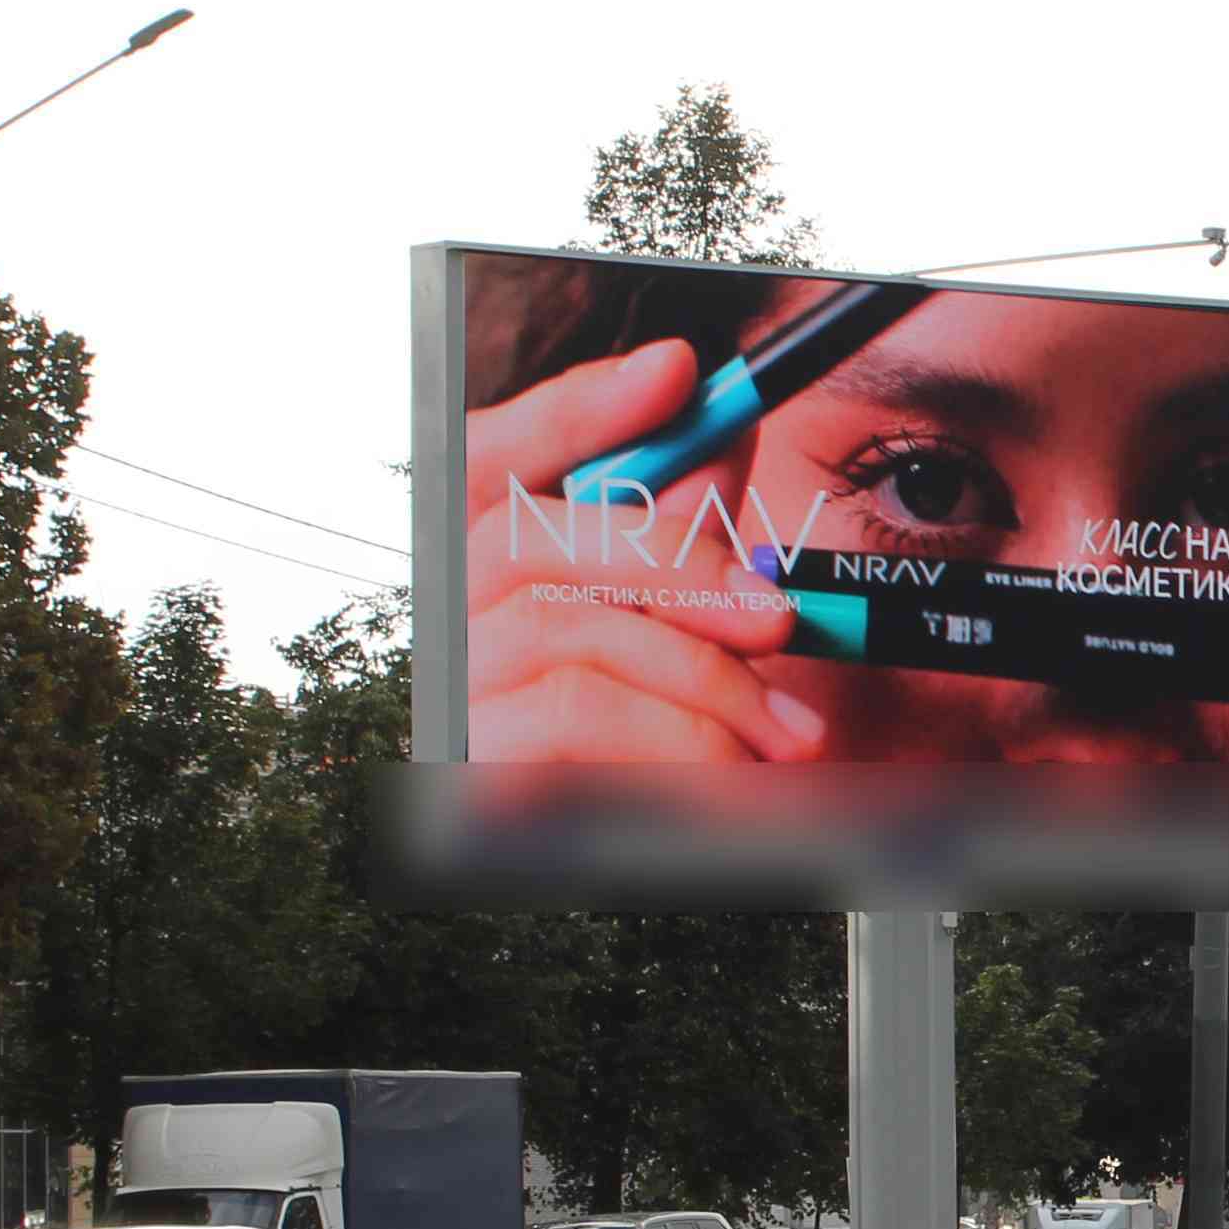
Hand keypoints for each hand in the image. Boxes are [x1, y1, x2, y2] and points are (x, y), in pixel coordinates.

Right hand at [460, 341, 819, 763]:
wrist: (551, 859)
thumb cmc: (614, 717)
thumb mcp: (638, 610)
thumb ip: (659, 511)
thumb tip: (706, 401)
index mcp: (475, 546)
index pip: (499, 443)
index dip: (586, 403)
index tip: (682, 369)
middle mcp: (443, 609)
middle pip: (552, 549)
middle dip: (688, 575)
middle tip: (781, 618)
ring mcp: (449, 695)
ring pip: (583, 652)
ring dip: (706, 689)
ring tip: (785, 733)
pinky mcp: (472, 782)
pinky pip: (584, 748)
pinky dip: (680, 760)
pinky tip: (735, 782)